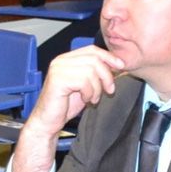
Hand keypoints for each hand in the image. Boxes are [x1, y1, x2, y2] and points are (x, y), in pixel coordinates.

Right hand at [13, 46, 124, 171]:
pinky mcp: (57, 80)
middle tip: (109, 90)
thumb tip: (119, 65)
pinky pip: (84, 81)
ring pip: (91, 71)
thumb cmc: (67, 104)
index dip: (109, 57)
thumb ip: (98, 73)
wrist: (49, 121)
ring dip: (97, 88)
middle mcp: (60, 61)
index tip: (121, 67)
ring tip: (93, 98)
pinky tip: (85, 100)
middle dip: (107, 76)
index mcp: (67, 59)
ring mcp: (57, 70)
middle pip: (94, 59)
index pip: (92, 50)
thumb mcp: (87, 85)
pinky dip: (89, 93)